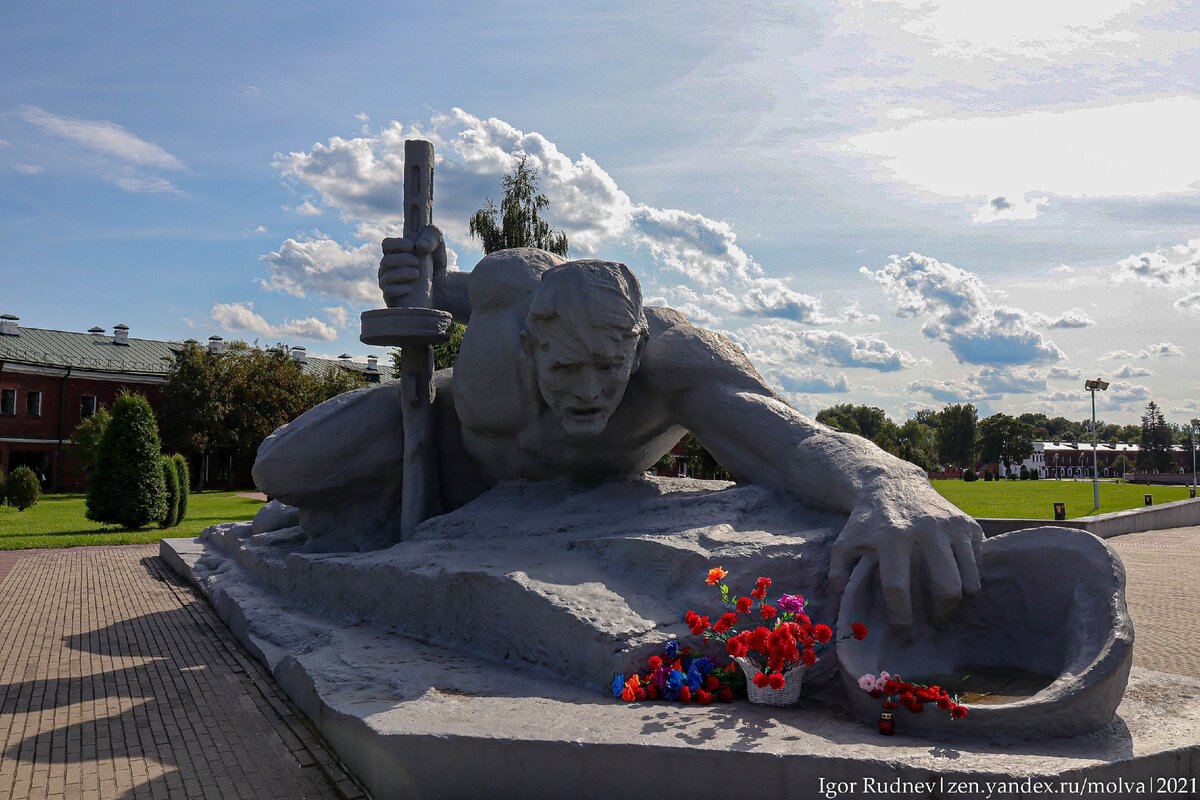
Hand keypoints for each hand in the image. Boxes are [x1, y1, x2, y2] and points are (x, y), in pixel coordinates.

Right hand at [379, 224, 445, 306]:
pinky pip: (388, 292)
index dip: (398, 244)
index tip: (412, 247)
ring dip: (403, 273)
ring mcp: (389, 284)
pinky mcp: (393, 298)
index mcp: (396, 253)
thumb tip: (419, 246)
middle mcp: (389, 268)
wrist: (443, 290)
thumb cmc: (436, 265)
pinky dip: (400, 289)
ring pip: (386, 277)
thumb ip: (432, 236)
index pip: (386, 244)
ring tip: (417, 274)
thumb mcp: (438, 245)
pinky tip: (410, 289)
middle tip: (418, 263)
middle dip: (403, 260)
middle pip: (385, 261)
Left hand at [828, 481, 981, 636]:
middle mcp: (926, 531)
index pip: (899, 589)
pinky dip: (969, 578)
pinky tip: (954, 580)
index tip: (903, 632)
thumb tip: (841, 605)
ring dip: (960, 601)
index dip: (901, 617)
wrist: (893, 483)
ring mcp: (952, 526)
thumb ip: (838, 574)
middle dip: (942, 615)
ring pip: (969, 580)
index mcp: (892, 539)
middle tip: (934, 624)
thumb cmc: (868, 521)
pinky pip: (978, 563)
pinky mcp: (969, 524)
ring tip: (947, 608)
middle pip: (947, 588)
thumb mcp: (844, 543)